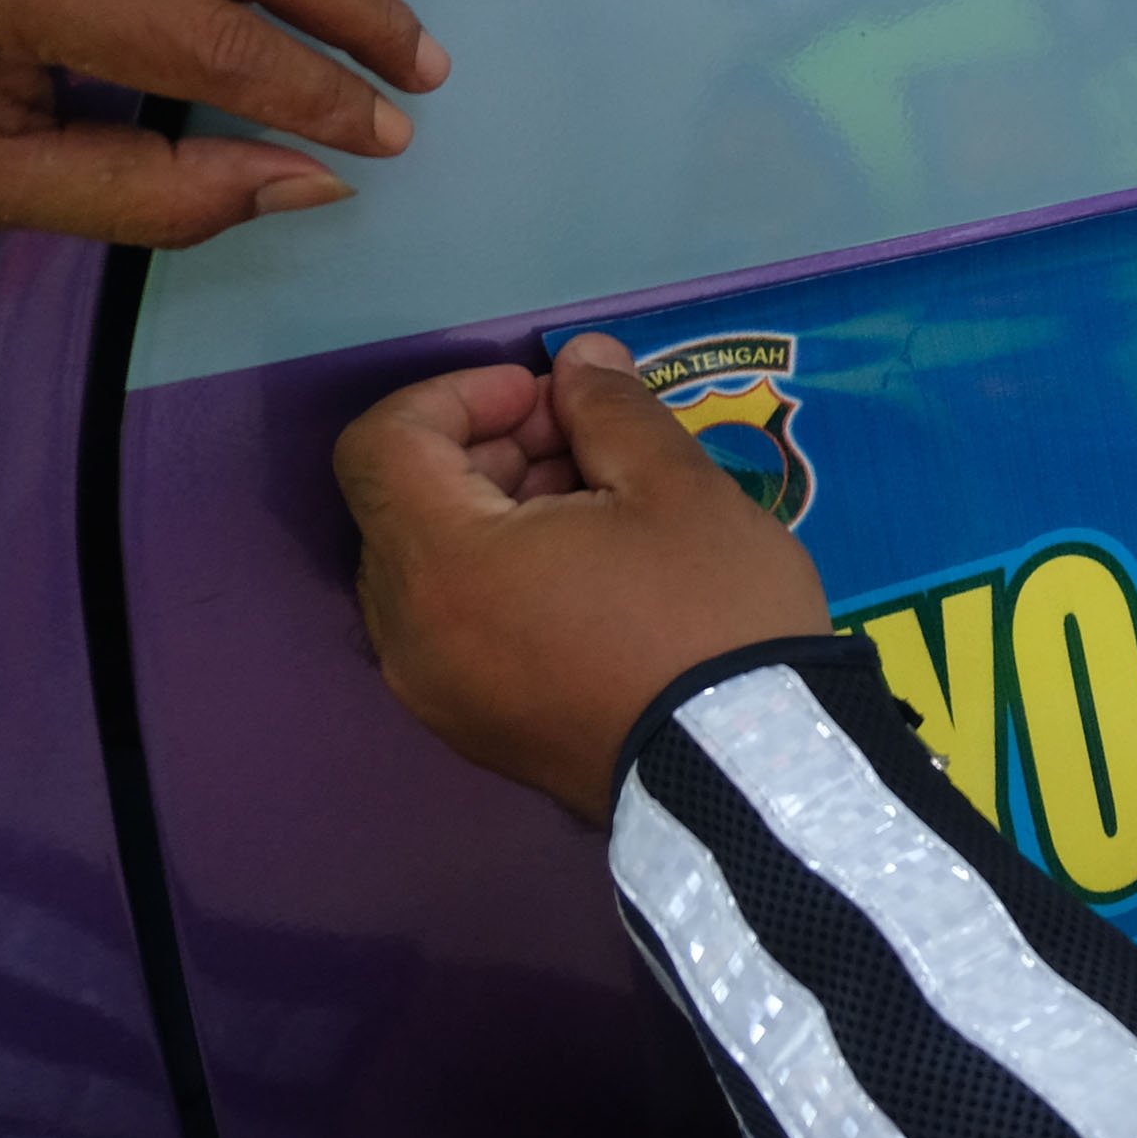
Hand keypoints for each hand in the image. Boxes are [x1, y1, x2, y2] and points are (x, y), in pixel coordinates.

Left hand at [337, 333, 830, 821]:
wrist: (750, 775)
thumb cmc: (709, 616)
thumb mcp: (677, 487)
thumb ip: (611, 410)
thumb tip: (578, 363)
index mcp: (443, 562)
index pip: (385, 442)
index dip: (459, 395)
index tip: (548, 398)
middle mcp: (410, 632)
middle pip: (404, 504)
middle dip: (487, 452)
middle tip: (590, 445)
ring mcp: (437, 692)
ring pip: (431, 570)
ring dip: (495, 517)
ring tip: (602, 513)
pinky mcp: (475, 731)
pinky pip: (456, 628)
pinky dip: (500, 581)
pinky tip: (593, 580)